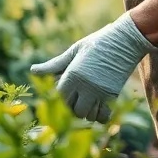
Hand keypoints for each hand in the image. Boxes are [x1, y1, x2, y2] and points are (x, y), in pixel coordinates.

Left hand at [30, 12, 155, 122]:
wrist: (124, 41)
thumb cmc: (96, 43)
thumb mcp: (73, 51)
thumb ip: (54, 65)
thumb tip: (32, 71)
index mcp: (73, 74)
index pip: (58, 97)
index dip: (58, 97)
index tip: (61, 92)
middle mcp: (86, 86)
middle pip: (72, 110)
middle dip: (70, 108)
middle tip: (73, 99)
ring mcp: (100, 93)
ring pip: (87, 116)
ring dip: (84, 113)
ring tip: (84, 102)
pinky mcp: (113, 96)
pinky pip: (103, 116)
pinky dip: (98, 116)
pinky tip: (96, 107)